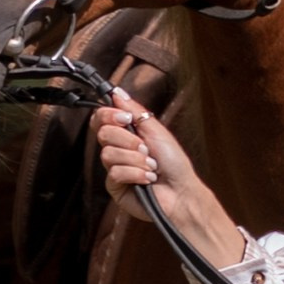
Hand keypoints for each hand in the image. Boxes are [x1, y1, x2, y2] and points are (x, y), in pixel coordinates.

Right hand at [90, 91, 247, 268]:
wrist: (182, 191)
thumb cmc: (174, 163)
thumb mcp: (156, 130)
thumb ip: (135, 110)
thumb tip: (116, 92)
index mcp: (126, 134)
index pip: (101, 118)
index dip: (108, 115)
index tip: (126, 119)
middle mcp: (118, 149)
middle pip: (102, 133)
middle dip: (127, 139)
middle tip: (145, 148)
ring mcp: (115, 168)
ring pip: (108, 154)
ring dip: (135, 159)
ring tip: (151, 167)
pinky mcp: (115, 187)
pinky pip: (114, 173)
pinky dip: (135, 174)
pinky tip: (147, 179)